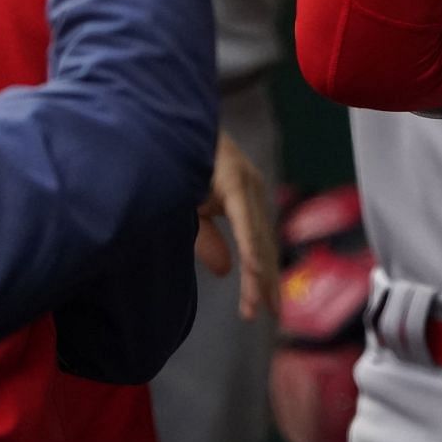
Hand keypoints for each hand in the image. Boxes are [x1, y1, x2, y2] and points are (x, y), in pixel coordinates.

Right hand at [193, 130, 280, 320]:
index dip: (264, 279)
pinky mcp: (235, 180)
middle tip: (272, 316)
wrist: (169, 125)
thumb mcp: (191, 210)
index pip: (260, 246)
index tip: (269, 310)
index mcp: (245, 197)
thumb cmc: (179, 163)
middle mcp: (253, 190)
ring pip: (259, 238)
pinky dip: (252, 246)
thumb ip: (208, 240)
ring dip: (259, 275)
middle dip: (267, 284)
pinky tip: (255, 268)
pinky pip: (245, 219)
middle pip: (265, 246)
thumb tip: (227, 271)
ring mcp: (247, 184)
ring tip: (261, 305)